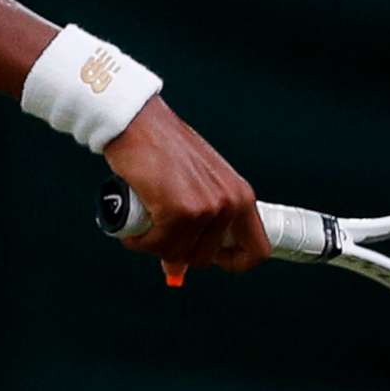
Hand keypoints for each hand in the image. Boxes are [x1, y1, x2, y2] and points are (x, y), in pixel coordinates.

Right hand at [100, 96, 268, 286]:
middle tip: (161, 233)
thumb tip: (178, 266)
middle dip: (178, 252)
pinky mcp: (178, 211)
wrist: (137, 123)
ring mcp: (205, 208)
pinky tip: (132, 224)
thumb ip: (199, 222)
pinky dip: (139, 241)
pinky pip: (157, 245)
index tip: (212, 259)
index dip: (233, 262)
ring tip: (144, 223)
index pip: (257, 250)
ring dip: (154, 245)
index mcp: (240, 195)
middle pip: (206, 258)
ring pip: (178, 254)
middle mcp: (228, 203)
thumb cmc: (162, 146)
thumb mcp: (195, 184)